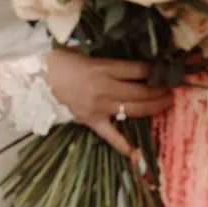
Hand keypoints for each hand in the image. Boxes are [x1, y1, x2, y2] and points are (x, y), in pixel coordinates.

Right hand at [43, 51, 172, 158]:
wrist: (35, 79)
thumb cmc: (59, 61)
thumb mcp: (85, 52)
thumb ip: (107, 57)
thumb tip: (130, 60)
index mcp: (103, 67)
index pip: (138, 70)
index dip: (155, 71)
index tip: (166, 70)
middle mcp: (105, 88)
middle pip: (141, 91)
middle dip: (160, 90)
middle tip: (173, 89)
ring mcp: (99, 107)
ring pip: (133, 110)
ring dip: (154, 107)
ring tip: (167, 104)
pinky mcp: (91, 121)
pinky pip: (111, 136)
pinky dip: (124, 146)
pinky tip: (138, 154)